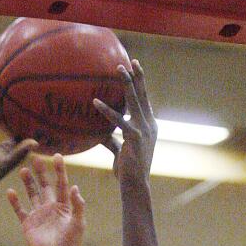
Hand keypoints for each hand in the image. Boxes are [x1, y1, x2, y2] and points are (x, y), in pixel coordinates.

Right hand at [7, 155, 84, 245]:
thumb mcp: (78, 224)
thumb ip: (78, 206)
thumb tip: (75, 187)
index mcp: (64, 207)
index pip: (61, 184)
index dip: (59, 170)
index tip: (57, 156)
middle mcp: (51, 208)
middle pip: (45, 186)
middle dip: (41, 172)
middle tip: (35, 157)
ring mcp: (39, 216)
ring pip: (32, 194)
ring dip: (28, 183)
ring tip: (23, 170)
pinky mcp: (28, 225)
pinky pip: (20, 210)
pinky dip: (15, 201)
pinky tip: (10, 191)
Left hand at [94, 61, 156, 184]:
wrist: (136, 185)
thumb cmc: (128, 172)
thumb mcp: (120, 153)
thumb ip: (113, 141)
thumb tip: (101, 135)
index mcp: (149, 126)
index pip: (144, 100)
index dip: (140, 83)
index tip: (135, 67)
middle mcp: (149, 125)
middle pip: (142, 95)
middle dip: (137, 76)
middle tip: (130, 60)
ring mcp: (144, 129)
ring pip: (135, 100)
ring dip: (127, 83)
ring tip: (119, 69)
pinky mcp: (134, 137)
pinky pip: (119, 120)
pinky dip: (106, 111)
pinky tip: (95, 102)